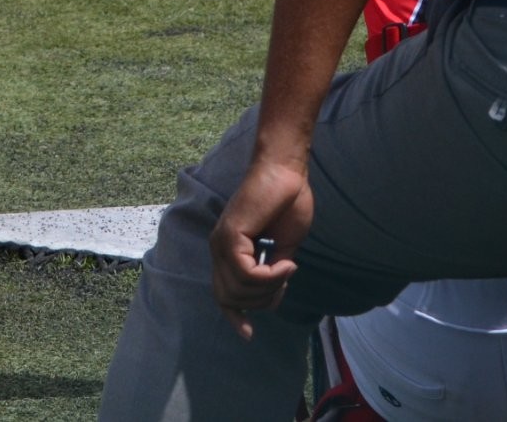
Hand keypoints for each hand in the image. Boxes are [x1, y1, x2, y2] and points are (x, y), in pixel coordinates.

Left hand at [209, 155, 312, 339]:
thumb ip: (272, 269)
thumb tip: (271, 291)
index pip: (221, 292)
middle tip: (284, 282)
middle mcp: (219, 248)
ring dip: (269, 288)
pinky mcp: (230, 235)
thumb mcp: (282, 247)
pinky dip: (270, 276)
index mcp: (229, 251)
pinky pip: (246, 274)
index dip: (233, 316)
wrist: (287, 172)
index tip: (248, 334)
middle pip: (231, 298)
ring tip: (287, 268)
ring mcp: (221, 242)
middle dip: (263, 301)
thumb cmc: (287, 202)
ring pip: (239, 290)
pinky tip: (286, 263)